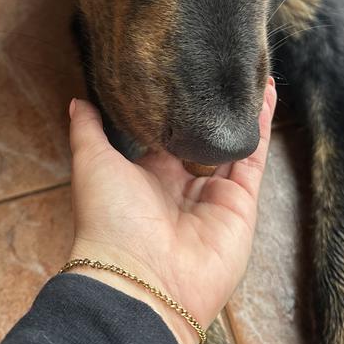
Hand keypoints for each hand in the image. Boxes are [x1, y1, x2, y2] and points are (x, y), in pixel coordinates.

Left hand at [66, 78, 276, 343]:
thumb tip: (77, 101)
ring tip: (251, 69)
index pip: (169, 132)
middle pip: (205, 137)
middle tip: (223, 66)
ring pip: (233, 142)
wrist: (140, 276)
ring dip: (244, 108)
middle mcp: (184, 184)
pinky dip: (262, 125)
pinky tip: (266, 92)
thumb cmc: (108, 220)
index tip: (184, 72)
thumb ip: (88, 129)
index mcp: (150, 175)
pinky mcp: (241, 203)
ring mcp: (215, 194)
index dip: (178, 105)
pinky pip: (254, 158)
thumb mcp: (91, 163)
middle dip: (215, 106)